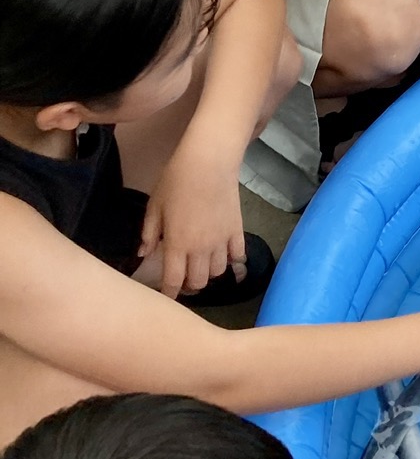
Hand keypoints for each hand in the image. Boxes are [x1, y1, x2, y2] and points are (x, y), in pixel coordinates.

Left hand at [140, 148, 246, 296]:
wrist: (209, 163)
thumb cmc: (176, 181)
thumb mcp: (155, 206)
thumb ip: (148, 233)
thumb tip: (144, 253)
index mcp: (177, 244)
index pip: (173, 280)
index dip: (169, 292)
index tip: (165, 295)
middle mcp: (201, 249)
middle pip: (198, 283)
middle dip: (189, 285)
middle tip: (183, 277)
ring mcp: (222, 241)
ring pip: (217, 272)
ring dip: (208, 272)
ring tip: (201, 263)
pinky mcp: (237, 231)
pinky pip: (237, 256)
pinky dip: (230, 260)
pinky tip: (223, 253)